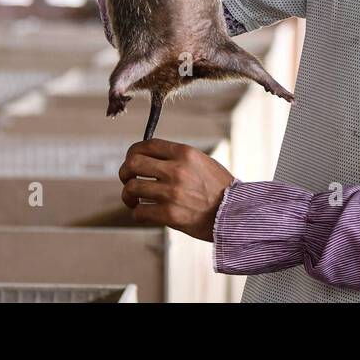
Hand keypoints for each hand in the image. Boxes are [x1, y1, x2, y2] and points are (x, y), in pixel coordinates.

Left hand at [117, 138, 234, 241]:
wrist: (234, 213)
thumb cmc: (218, 188)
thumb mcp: (201, 162)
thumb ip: (177, 158)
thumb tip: (148, 158)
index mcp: (184, 153)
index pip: (147, 145)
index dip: (133, 152)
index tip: (131, 160)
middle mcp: (176, 170)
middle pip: (132, 163)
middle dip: (125, 172)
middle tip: (127, 179)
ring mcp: (172, 193)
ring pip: (132, 188)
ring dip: (128, 195)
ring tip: (133, 199)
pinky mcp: (170, 214)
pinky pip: (140, 211)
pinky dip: (137, 212)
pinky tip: (143, 212)